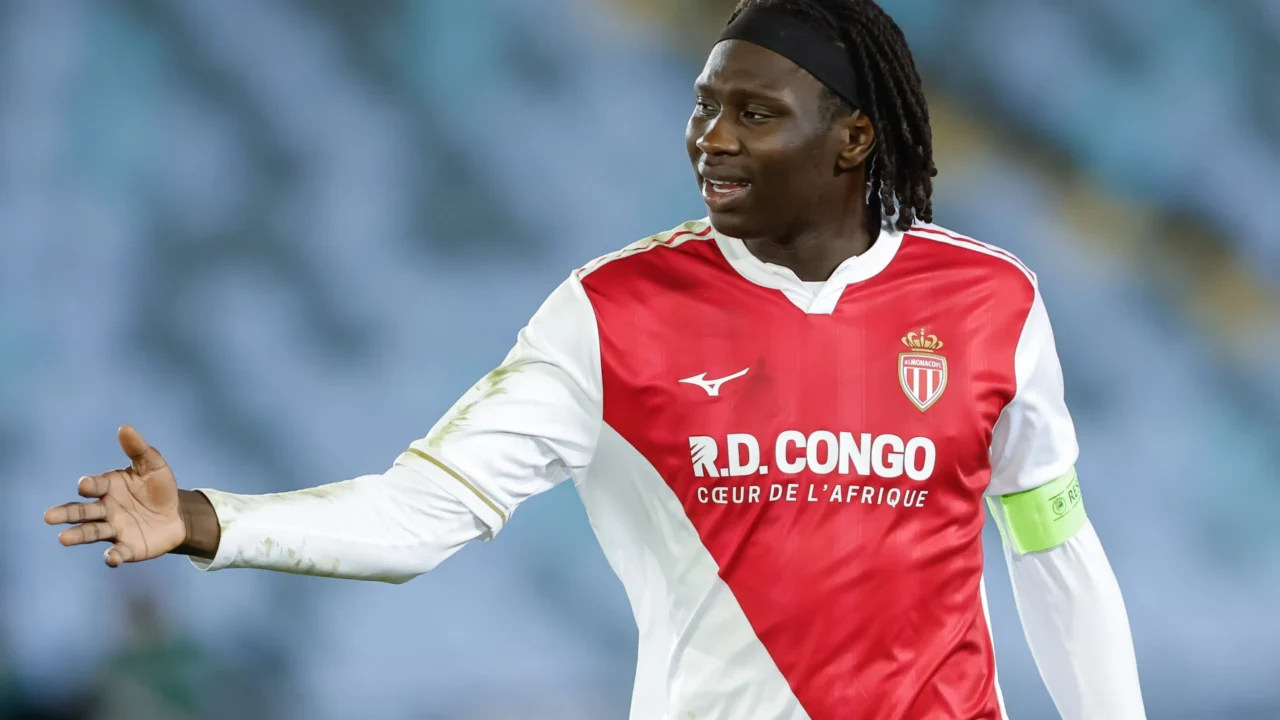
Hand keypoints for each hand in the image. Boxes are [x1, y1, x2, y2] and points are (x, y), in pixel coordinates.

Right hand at [44, 426, 186, 566]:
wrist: (177, 514)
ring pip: (92, 532)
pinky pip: (118, 552)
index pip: (94, 486)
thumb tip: (124, 428)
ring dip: (78, 535)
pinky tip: (110, 558)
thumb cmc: (160, 487)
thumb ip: (139, 449)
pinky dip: (112, 556)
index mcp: (108, 487)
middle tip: (48, 516)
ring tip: (63, 539)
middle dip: (66, 513)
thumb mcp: (153, 465)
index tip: (85, 485)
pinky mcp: (127, 547)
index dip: (89, 485)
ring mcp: (114, 529)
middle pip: (82, 511)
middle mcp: (105, 509)